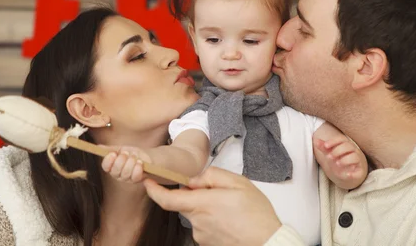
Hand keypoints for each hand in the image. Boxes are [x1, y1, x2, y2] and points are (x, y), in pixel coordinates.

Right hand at [101, 146, 151, 183]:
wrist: (145, 155)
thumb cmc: (130, 153)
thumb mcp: (120, 149)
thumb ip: (110, 149)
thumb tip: (98, 146)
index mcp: (111, 167)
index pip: (105, 166)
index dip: (108, 161)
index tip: (113, 153)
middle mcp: (117, 174)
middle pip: (115, 171)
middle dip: (121, 160)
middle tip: (126, 153)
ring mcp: (126, 179)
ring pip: (125, 173)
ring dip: (130, 162)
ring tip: (134, 156)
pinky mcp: (136, 180)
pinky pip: (135, 177)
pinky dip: (138, 168)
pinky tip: (140, 162)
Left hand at [144, 167, 281, 245]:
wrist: (268, 243)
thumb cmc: (256, 214)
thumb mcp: (238, 183)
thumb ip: (212, 176)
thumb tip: (195, 180)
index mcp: (202, 204)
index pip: (167, 199)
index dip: (154, 190)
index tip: (147, 181)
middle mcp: (197, 222)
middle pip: (185, 204)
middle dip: (195, 195)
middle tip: (219, 192)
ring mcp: (202, 236)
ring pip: (196, 215)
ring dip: (207, 208)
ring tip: (231, 208)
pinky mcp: (207, 244)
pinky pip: (204, 226)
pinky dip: (213, 220)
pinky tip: (230, 219)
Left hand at [313, 134, 367, 188]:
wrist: (348, 173)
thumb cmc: (340, 160)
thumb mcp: (331, 154)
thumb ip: (324, 148)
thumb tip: (316, 140)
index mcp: (346, 145)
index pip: (341, 139)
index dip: (333, 141)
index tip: (325, 146)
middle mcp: (354, 151)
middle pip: (348, 146)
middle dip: (337, 151)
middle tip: (329, 157)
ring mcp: (358, 161)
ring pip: (355, 157)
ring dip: (345, 160)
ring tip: (337, 163)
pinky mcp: (360, 172)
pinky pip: (359, 172)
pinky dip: (353, 174)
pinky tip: (347, 175)